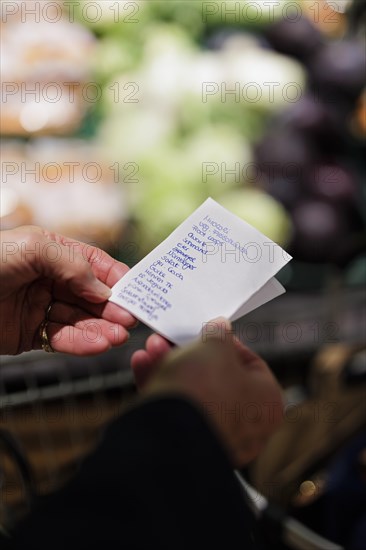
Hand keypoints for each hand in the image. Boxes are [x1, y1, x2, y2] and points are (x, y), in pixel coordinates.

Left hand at [0, 225, 135, 354]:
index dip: (116, 277)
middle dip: (111, 308)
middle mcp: (50, 280)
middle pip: (90, 295)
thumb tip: (104, 289)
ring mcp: (41, 308)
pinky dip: (80, 343)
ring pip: (79, 320)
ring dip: (100, 329)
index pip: (93, 264)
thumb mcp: (33, 247)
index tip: (136, 292)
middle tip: (129, 320)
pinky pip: (61, 339)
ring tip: (117, 336)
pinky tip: (97, 344)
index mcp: (52, 253)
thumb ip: (73, 264)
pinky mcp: (30, 335)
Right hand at [132, 319, 282, 466]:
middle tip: (174, 339)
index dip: (227, 342)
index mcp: (268, 402)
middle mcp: (248, 425)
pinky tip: (144, 367)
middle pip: (216, 376)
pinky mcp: (188, 445)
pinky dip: (162, 387)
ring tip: (152, 349)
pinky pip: (177, 410)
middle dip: (188, 353)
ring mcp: (217, 437)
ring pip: (193, 392)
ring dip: (169, 365)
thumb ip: (219, 333)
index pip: (250, 364)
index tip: (209, 331)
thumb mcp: (214, 345)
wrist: (170, 436)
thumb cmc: (204, 390)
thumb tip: (220, 328)